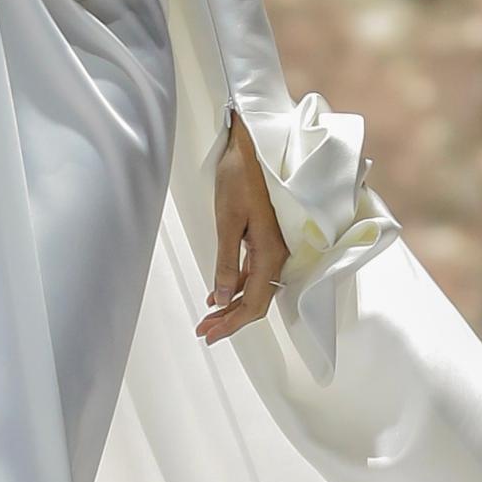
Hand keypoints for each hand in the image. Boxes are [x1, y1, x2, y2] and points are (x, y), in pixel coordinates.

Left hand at [198, 113, 287, 343]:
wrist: (254, 146)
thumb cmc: (241, 176)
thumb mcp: (228, 220)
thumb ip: (226, 262)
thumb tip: (222, 296)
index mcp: (270, 252)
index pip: (253, 302)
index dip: (232, 322)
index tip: (208, 334)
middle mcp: (278, 254)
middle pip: (257, 300)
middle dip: (230, 319)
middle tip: (203, 331)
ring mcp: (273, 248)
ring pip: (254, 288)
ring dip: (231, 305)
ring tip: (207, 318)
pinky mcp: (265, 239)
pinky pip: (253, 272)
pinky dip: (235, 286)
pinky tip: (218, 294)